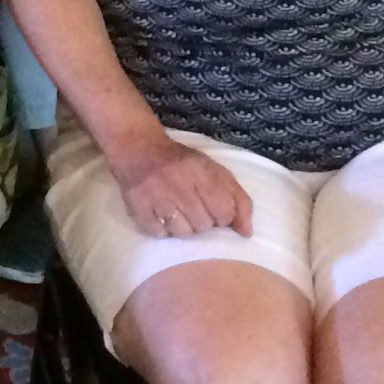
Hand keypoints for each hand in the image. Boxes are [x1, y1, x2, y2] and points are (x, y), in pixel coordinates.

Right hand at [109, 132, 252, 240]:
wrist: (139, 149)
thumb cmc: (183, 164)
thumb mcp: (216, 172)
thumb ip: (238, 200)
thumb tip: (246, 233)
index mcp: (201, 171)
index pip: (224, 212)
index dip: (223, 216)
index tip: (215, 209)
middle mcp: (178, 183)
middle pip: (203, 225)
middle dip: (203, 222)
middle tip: (195, 209)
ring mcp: (155, 195)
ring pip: (182, 232)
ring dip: (184, 227)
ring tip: (179, 213)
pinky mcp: (137, 207)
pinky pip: (160, 234)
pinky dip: (164, 230)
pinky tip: (164, 216)